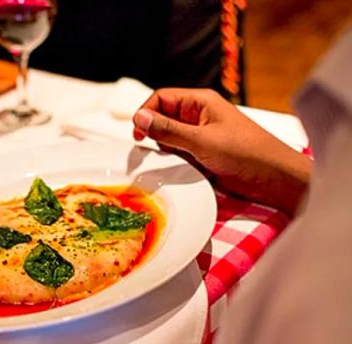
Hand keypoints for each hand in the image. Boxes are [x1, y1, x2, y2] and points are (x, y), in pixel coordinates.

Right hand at [132, 88, 310, 215]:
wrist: (273, 177)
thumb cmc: (245, 153)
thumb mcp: (201, 141)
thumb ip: (168, 130)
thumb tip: (138, 118)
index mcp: (200, 102)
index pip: (161, 98)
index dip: (145, 113)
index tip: (137, 135)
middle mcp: (198, 115)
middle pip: (162, 118)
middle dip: (155, 134)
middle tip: (154, 151)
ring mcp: (201, 134)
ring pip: (169, 137)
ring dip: (166, 150)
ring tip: (175, 161)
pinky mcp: (203, 152)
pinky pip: (180, 153)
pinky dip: (176, 161)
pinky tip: (182, 169)